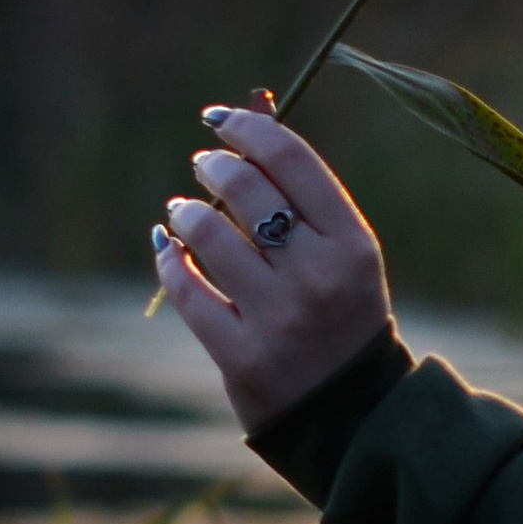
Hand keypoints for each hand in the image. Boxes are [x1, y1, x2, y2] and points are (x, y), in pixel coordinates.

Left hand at [153, 103, 393, 431]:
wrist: (352, 415)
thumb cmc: (341, 316)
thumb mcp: (342, 257)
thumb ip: (302, 195)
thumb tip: (253, 108)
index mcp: (354, 244)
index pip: (291, 160)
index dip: (247, 127)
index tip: (218, 120)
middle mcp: (320, 276)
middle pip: (248, 189)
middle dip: (213, 167)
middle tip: (203, 167)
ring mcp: (280, 318)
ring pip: (208, 235)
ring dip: (185, 213)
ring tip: (183, 214)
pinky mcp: (242, 357)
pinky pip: (187, 291)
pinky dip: (169, 261)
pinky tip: (168, 250)